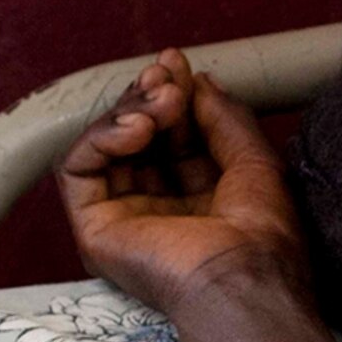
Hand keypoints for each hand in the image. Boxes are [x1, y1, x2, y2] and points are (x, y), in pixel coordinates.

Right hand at [55, 49, 306, 315]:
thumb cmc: (263, 233)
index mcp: (199, 198)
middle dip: (149, 97)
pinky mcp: (95, 229)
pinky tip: (138, 129)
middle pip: (135, 137)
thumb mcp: (252, 159)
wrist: (245, 279)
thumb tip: (196, 80)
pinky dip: (102, 136)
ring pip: (105, 146)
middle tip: (167, 78)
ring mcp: (124, 219)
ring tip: (164, 104)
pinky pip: (78, 168)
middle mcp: (159, 208)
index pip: (172, 135)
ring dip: (130, 111)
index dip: (171, 94)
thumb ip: (222, 117)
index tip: (176, 63)